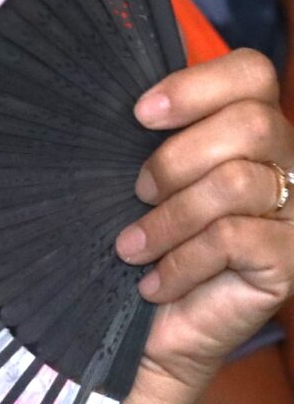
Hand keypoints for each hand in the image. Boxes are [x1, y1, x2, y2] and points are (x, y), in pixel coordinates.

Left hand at [119, 49, 293, 402]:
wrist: (151, 330)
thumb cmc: (142, 242)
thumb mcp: (138, 180)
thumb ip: (148, 136)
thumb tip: (125, 101)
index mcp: (252, 132)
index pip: (252, 73)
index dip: (197, 85)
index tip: (139, 114)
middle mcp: (286, 166)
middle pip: (251, 123)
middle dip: (175, 158)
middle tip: (137, 194)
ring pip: (234, 183)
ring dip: (168, 218)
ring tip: (132, 246)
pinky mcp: (288, 261)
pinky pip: (232, 239)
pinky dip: (180, 261)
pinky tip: (155, 281)